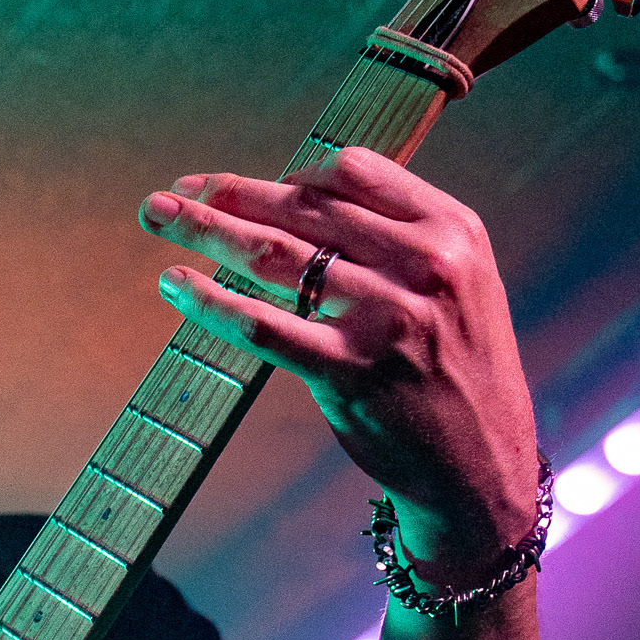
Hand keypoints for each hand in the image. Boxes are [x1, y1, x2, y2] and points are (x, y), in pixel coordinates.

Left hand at [140, 146, 539, 585]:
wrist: (483, 466)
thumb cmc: (455, 369)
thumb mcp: (458, 284)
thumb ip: (398, 237)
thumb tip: (300, 197)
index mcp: (451, 231)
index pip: (352, 173)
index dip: (285, 173)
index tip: (238, 186)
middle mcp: (424, 265)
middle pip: (303, 209)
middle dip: (227, 194)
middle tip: (172, 191)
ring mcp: (386, 319)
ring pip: (275, 257)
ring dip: (205, 231)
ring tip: (157, 216)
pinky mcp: (349, 372)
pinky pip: (263, 326)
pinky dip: (211, 301)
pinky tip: (175, 284)